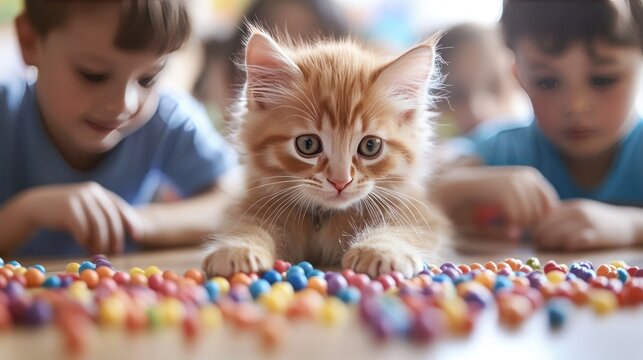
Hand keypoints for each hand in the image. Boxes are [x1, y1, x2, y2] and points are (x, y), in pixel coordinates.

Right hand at [21, 182, 143, 253]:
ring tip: (96, 251)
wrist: (36, 206)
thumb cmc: (65, 213)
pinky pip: (82, 228)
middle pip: (110, 218)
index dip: (130, 222)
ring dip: (99, 242)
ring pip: (98, 225)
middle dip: (115, 237)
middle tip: (115, 252)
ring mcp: (80, 198)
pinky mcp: (68, 207)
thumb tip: (119, 239)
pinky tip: (81, 244)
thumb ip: (101, 217)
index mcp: (99, 191)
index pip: (120, 207)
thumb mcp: (85, 209)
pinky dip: (84, 239)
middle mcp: (91, 192)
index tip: (137, 237)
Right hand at [437, 166, 559, 236]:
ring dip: (518, 225)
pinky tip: (498, 220)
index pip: (551, 204)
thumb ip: (525, 209)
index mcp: (530, 175)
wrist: (454, 187)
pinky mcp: (505, 191)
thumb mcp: (506, 199)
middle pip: (543, 212)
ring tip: (503, 221)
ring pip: (531, 216)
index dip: (539, 218)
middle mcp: (527, 176)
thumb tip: (543, 224)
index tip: (522, 224)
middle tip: (511, 225)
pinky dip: (509, 225)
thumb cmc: (480, 196)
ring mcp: (517, 183)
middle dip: (529, 224)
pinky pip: (518, 218)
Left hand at [533, 199, 639, 250]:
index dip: (536, 224)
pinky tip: (564, 247)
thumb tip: (536, 225)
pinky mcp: (597, 234)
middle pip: (550, 224)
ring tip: (543, 246)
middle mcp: (578, 212)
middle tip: (535, 242)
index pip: (546, 214)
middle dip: (540, 234)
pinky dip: (568, 243)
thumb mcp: (579, 212)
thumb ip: (561, 216)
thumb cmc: (597, 220)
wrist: (627, 223)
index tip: (531, 234)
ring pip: (560, 232)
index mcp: (571, 206)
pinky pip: (577, 239)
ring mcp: (588, 222)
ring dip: (550, 241)